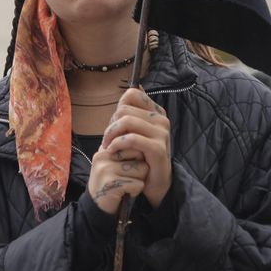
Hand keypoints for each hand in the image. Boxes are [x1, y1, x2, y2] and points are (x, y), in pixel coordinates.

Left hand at [89, 88, 171, 211]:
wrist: (154, 184)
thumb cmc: (141, 157)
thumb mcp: (135, 132)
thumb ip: (132, 113)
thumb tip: (136, 86)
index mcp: (155, 112)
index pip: (132, 94)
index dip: (118, 108)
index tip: (115, 126)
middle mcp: (161, 120)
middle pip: (124, 109)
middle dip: (111, 126)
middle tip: (108, 141)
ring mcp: (162, 133)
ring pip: (126, 121)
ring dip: (111, 135)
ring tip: (108, 147)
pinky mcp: (158, 149)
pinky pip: (131, 138)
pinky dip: (117, 144)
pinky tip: (113, 152)